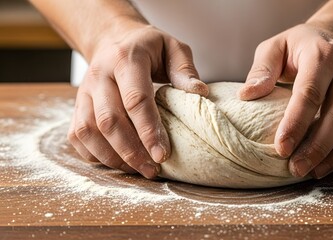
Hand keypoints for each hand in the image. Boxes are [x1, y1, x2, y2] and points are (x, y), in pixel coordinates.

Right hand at [68, 24, 207, 177]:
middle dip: (131, 151)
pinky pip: (77, 136)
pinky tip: (118, 163)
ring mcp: (84, 92)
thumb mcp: (172, 47)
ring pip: (88, 131)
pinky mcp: (77, 105)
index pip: (135, 100)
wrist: (112, 39)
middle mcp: (99, 75)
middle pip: (109, 120)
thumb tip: (200, 93)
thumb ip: (185, 69)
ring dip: (113, 156)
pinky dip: (95, 154)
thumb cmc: (148, 48)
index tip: (163, 154)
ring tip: (138, 170)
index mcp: (126, 59)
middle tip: (152, 170)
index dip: (148, 130)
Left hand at [238, 24, 332, 178]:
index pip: (310, 94)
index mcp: (322, 57)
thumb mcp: (276, 47)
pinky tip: (332, 167)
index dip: (296, 123)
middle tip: (295, 169)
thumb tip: (247, 95)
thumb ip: (262, 69)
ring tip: (313, 173)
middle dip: (316, 148)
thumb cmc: (300, 47)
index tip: (281, 148)